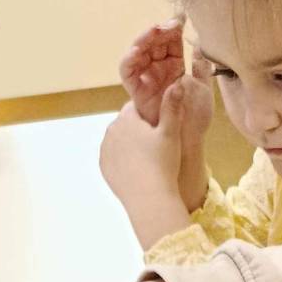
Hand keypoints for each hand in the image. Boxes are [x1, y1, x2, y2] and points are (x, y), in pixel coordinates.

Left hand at [99, 102, 192, 246]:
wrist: (150, 199)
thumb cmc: (163, 164)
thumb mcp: (171, 133)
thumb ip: (172, 106)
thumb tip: (178, 82)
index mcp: (126, 118)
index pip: (136, 109)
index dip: (149, 119)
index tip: (159, 131)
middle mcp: (111, 130)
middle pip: (127, 126)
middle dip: (139, 132)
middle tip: (156, 148)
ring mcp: (105, 150)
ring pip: (120, 142)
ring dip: (130, 146)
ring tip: (147, 160)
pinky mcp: (104, 167)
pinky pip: (114, 158)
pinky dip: (123, 161)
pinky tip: (137, 169)